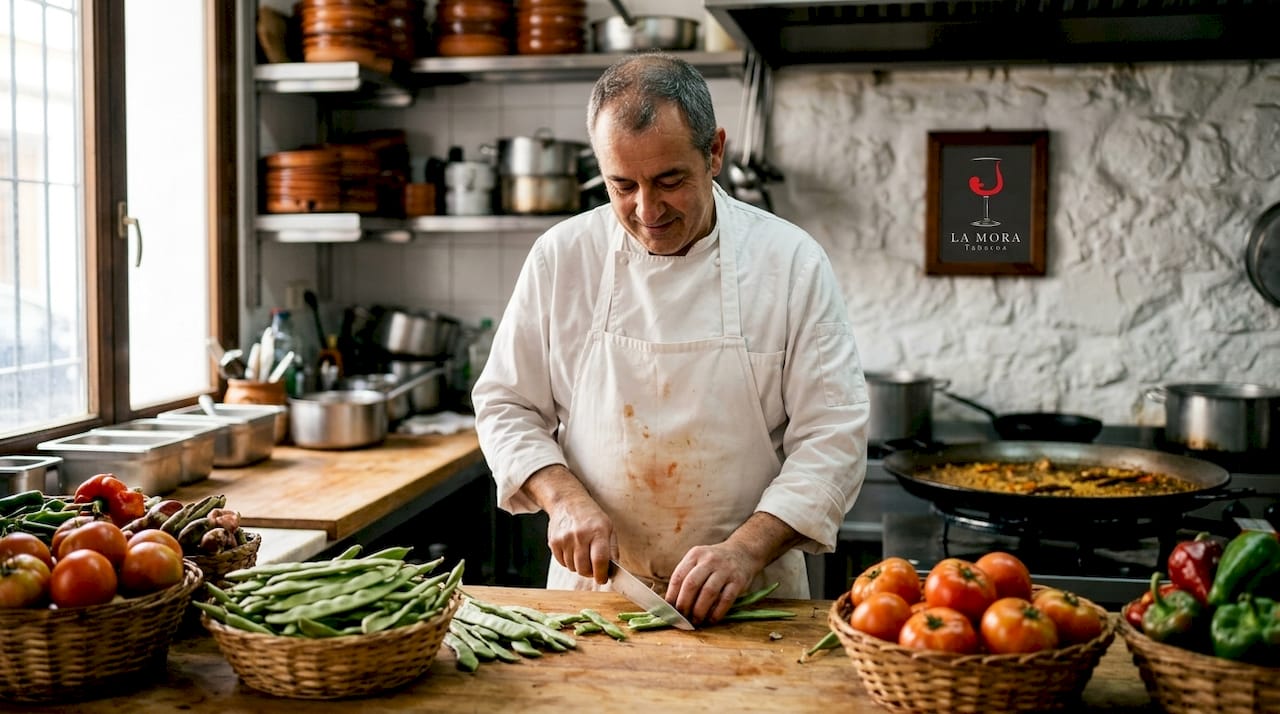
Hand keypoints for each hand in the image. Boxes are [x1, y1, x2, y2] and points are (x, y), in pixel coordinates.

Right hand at [523, 465, 613, 583]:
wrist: (568, 502)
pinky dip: (569, 562)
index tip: (603, 579)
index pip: (599, 560)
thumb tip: (613, 571)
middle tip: (593, 568)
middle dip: (590, 573)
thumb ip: (612, 550)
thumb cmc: (592, 517)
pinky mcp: (554, 542)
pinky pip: (562, 563)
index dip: (602, 575)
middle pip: (584, 568)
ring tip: (583, 553)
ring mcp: (565, 539)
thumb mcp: (609, 528)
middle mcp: (580, 535)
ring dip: (579, 566)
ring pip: (573, 568)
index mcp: (598, 531)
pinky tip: (573, 550)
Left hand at [665, 543, 757, 625]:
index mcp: (695, 555)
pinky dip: (717, 612)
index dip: (672, 596)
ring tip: (696, 621)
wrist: (743, 552)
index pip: (678, 577)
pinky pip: (726, 599)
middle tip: (682, 618)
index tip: (669, 611)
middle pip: (691, 584)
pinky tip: (711, 620)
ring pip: (708, 592)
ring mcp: (725, 569)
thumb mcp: (698, 561)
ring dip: (699, 610)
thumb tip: (671, 604)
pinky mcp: (738, 580)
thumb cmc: (714, 563)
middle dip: (684, 605)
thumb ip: (686, 578)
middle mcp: (709, 560)